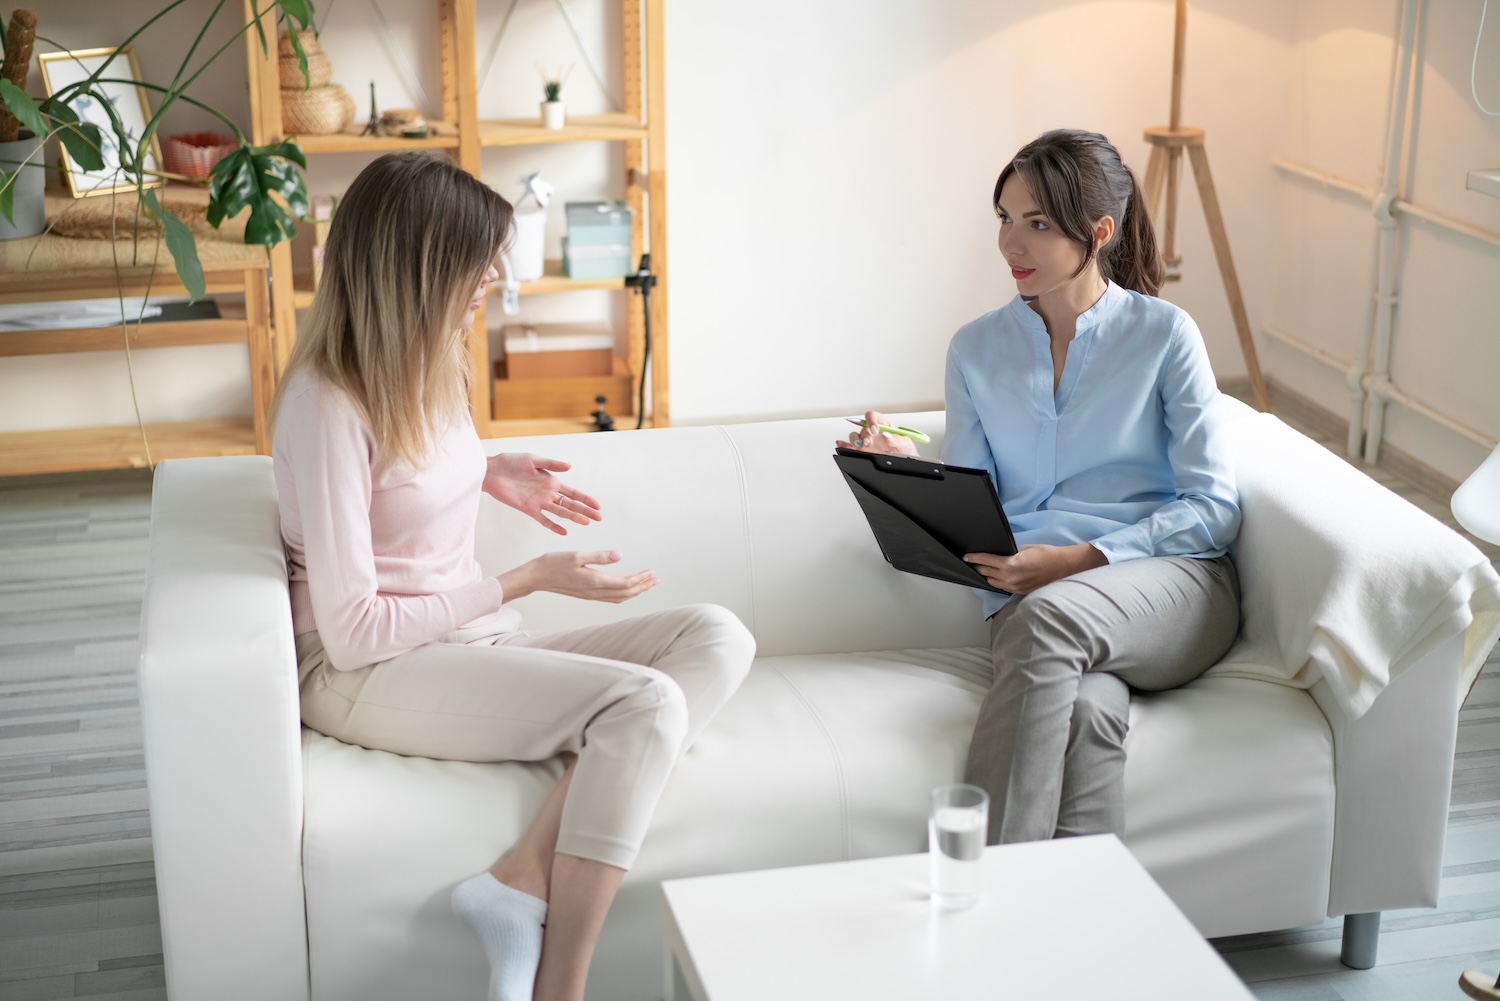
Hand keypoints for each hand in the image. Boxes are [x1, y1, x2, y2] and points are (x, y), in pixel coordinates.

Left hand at [483, 452, 601, 535]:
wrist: (492, 472)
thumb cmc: (510, 462)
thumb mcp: (533, 459)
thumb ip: (551, 464)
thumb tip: (570, 467)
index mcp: (551, 481)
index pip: (572, 492)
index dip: (585, 499)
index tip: (597, 506)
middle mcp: (548, 493)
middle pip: (570, 504)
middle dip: (585, 511)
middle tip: (598, 518)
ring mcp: (539, 502)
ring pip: (560, 512)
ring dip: (573, 517)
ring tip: (586, 523)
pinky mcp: (528, 509)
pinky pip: (543, 519)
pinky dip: (553, 526)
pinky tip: (563, 532)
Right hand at [498, 550, 656, 603]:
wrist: (536, 576)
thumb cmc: (554, 563)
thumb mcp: (577, 555)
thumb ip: (599, 556)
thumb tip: (619, 556)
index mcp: (595, 581)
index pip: (625, 584)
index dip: (641, 579)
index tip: (652, 573)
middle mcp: (594, 592)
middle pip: (625, 593)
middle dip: (642, 587)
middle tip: (655, 579)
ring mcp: (590, 595)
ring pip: (619, 598)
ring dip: (634, 591)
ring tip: (646, 584)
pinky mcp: (586, 594)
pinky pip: (610, 598)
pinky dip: (623, 594)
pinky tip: (626, 589)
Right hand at [835, 409, 918, 455]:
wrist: (904, 463)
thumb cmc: (905, 450)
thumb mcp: (906, 444)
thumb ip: (898, 439)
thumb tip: (887, 435)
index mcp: (883, 424)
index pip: (873, 416)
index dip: (871, 421)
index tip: (875, 429)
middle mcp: (872, 431)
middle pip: (862, 427)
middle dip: (864, 434)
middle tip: (869, 442)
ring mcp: (866, 441)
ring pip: (854, 436)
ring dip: (855, 440)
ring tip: (861, 446)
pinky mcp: (862, 451)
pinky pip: (850, 446)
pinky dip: (844, 445)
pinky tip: (841, 445)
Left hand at [963, 544, 1106, 594]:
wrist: (1065, 567)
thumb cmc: (1048, 554)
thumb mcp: (1026, 548)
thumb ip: (1011, 553)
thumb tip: (1002, 554)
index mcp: (1010, 565)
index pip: (986, 561)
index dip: (974, 557)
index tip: (966, 556)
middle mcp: (1010, 578)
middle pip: (987, 572)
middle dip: (978, 566)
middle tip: (971, 562)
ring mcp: (1015, 587)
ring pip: (993, 582)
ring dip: (987, 575)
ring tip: (981, 569)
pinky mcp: (1021, 592)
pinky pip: (1003, 587)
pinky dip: (997, 581)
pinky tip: (995, 577)